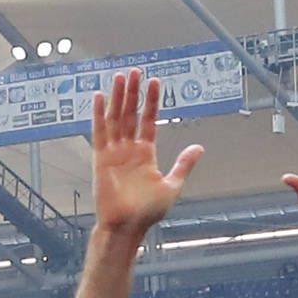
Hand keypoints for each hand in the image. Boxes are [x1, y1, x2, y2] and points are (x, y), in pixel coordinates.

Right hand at [90, 70, 201, 243]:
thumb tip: (199, 147)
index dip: (151, 102)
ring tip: (120, 77)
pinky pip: (99, 132)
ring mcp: (114, 152)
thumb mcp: (172, 186)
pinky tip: (98, 97)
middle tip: (135, 71)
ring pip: (115, 118)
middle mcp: (129, 149)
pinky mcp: (100, 158)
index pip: (148, 121)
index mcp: (145, 154)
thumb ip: (183, 165)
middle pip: (130, 114)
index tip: (154, 82)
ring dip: (118, 97)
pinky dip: (98, 115)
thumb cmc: (147, 212)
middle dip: (133, 93)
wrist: (127, 226)